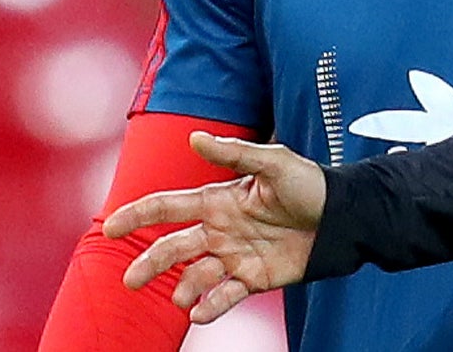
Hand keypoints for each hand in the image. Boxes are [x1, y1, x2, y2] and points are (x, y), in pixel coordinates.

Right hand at [103, 131, 326, 323]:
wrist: (341, 216)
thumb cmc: (309, 183)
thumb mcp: (274, 161)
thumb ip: (234, 153)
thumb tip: (194, 138)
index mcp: (219, 200)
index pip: (169, 206)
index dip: (139, 215)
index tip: (111, 228)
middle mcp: (220, 229)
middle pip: (174, 248)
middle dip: (151, 264)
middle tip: (131, 280)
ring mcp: (234, 255)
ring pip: (195, 276)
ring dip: (184, 289)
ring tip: (181, 298)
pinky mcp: (253, 278)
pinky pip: (225, 297)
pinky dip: (211, 307)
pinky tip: (200, 314)